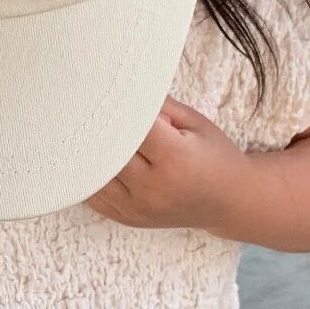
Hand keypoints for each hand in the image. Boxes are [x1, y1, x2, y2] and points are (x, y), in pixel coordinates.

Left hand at [86, 98, 250, 233]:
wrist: (227, 202)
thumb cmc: (213, 157)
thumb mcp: (195, 123)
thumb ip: (160, 107)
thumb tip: (125, 91)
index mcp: (173, 157)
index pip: (129, 126)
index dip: (115, 108)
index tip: (104, 92)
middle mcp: (151, 186)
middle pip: (106, 151)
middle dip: (97, 129)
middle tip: (82, 108)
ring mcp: (136, 207)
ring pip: (92, 176)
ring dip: (87, 154)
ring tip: (82, 132)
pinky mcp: (126, 218)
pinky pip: (93, 197)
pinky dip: (87, 177)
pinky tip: (87, 160)